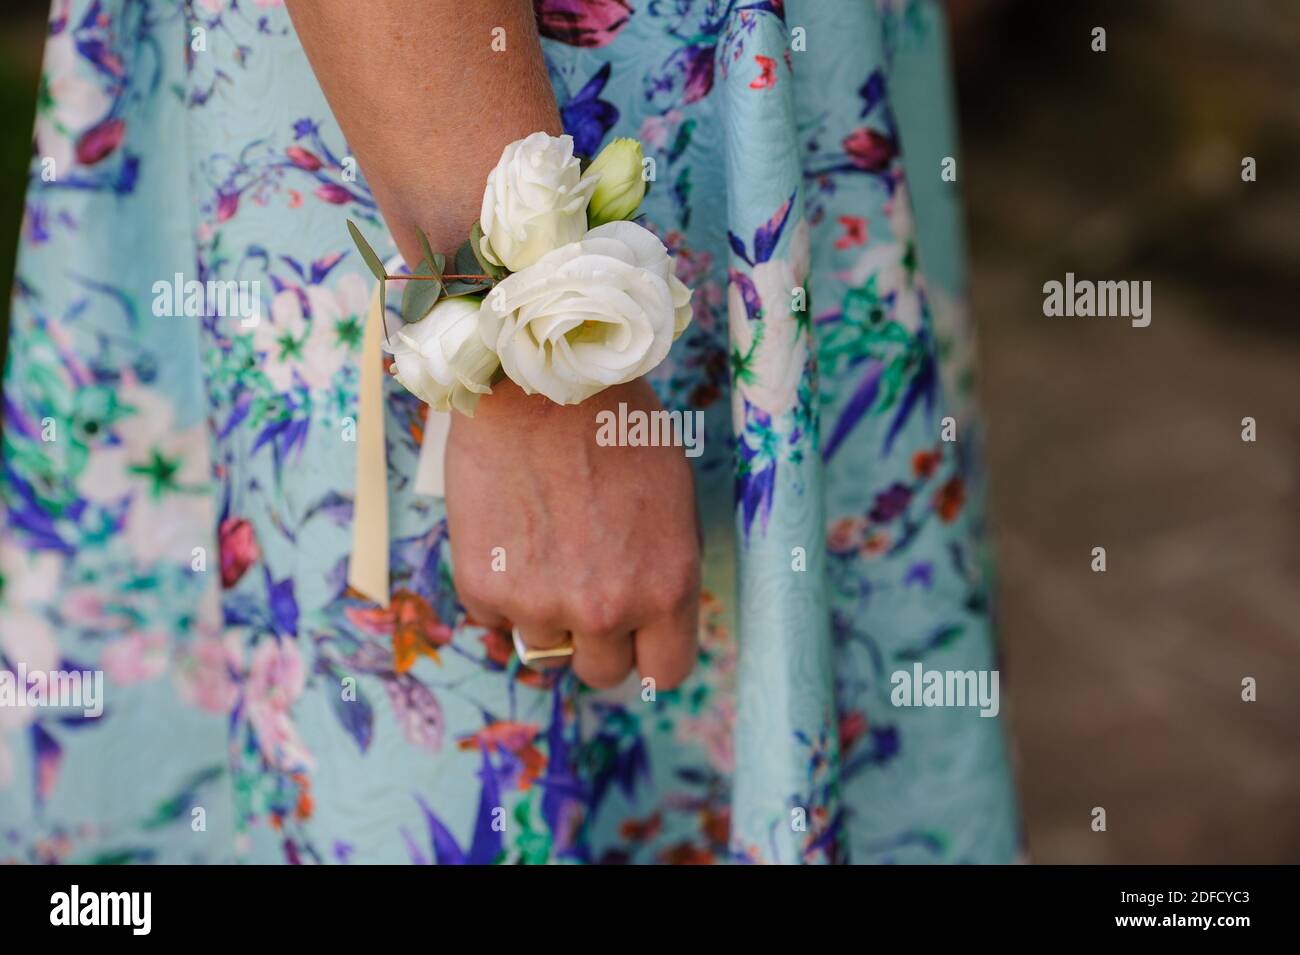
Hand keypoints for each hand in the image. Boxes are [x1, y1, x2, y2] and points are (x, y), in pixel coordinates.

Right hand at [444, 378, 700, 689]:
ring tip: (542, 547)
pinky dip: (498, 588)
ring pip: (542, 646)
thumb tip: (651, 615)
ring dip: (542, 611)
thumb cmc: (615, 425)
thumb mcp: (673, 500)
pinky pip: (492, 618)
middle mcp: (606, 609)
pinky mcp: (484, 586)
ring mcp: (540, 602)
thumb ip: (663, 568)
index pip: (663, 672)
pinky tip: (509, 534)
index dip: (648, 653)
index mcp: (666, 588)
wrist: (537, 380)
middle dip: (594, 639)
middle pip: (600, 671)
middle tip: (582, 587)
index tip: (635, 637)